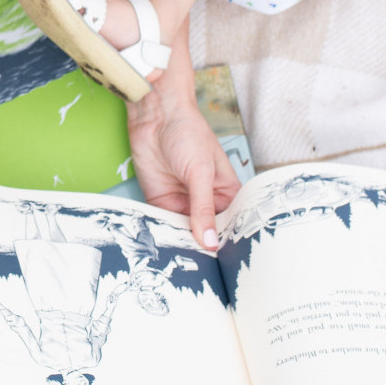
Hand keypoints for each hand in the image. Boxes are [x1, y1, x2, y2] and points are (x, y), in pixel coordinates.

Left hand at [127, 70, 239, 248]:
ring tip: (180, 263)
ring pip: (183, 233)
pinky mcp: (160, 202)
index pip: (229, 225)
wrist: (156, 114)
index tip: (223, 264)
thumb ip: (203, 208)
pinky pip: (162, 224)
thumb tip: (211, 242)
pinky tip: (160, 247)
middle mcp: (206, 201)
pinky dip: (161, 234)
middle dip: (202, 248)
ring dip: (180, 244)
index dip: (226, 243)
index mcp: (226, 193)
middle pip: (206, 233)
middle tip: (200, 270)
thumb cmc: (188, 133)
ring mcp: (183, 203)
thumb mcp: (200, 172)